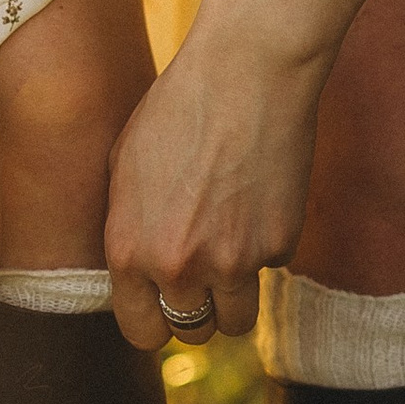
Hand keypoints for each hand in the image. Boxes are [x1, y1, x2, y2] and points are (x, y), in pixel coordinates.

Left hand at [102, 20, 326, 349]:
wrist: (247, 72)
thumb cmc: (178, 108)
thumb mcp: (124, 168)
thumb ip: (127, 229)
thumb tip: (135, 270)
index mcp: (129, 250)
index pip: (140, 330)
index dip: (155, 321)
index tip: (166, 307)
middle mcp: (178, 266)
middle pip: (193, 331)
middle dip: (199, 311)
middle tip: (206, 278)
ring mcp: (234, 261)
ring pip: (238, 321)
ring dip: (237, 295)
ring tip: (236, 247)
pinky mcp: (280, 244)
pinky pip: (272, 267)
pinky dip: (268, 243)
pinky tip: (261, 195)